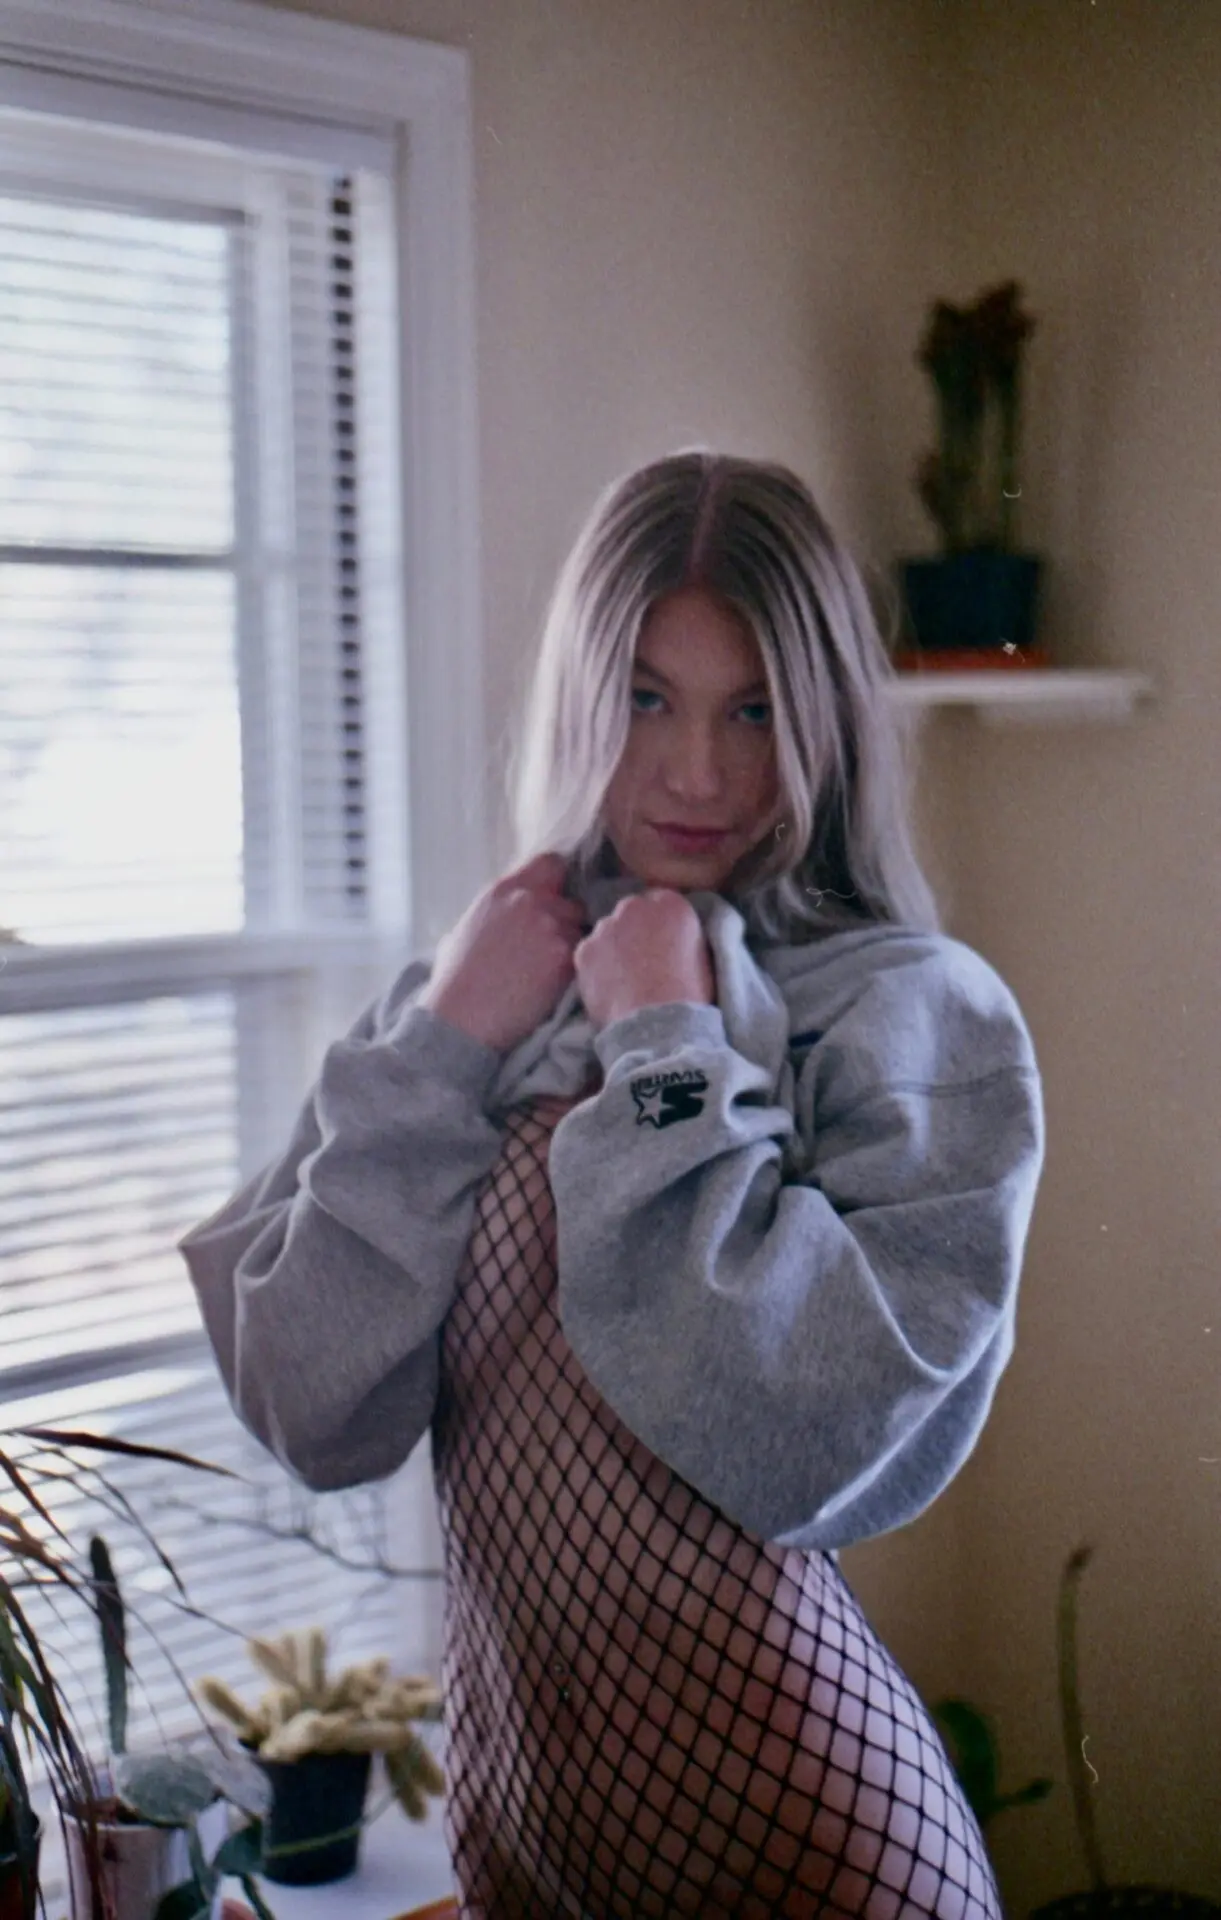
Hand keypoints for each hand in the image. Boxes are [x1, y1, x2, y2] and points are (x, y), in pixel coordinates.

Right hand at [419, 852, 586, 1052]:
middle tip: (550, 949)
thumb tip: (502, 915)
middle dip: (566, 922)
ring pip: (580, 930)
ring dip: (570, 948)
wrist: (461, 1019)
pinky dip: (572, 970)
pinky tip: (551, 986)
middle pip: (571, 901)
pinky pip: (581, 955)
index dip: (557, 882)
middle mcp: (528, 900)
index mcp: (502, 890)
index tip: (556, 899)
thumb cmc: (454, 983)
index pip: (550, 863)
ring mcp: (549, 926)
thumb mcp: (463, 931)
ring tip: (546, 973)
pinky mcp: (563, 956)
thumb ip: (492, 914)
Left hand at [573, 888, 715, 1031]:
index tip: (662, 942)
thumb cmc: (691, 994)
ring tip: (624, 978)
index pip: (662, 902)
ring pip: (608, 932)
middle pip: (632, 911)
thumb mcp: (703, 955)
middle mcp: (634, 906)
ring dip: (614, 946)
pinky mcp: (584, 950)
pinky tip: (608, 987)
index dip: (661, 924)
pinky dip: (596, 966)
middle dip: (635, 929)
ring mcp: (605, 927)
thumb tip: (675, 937)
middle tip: (642, 960)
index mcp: (671, 904)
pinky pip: (590, 954)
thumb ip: (685, 935)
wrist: (658, 1024)